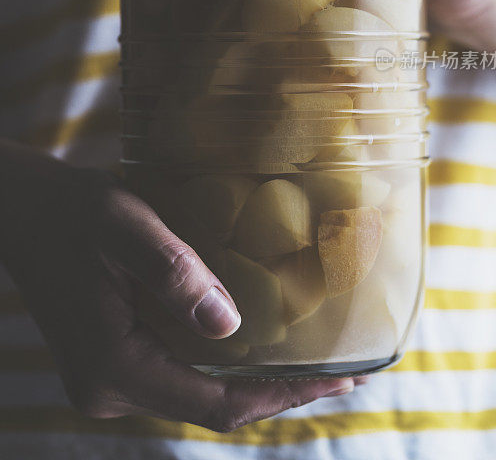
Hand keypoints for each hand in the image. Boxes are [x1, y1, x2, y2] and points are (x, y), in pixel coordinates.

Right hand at [0, 141, 357, 431]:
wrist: (25, 212)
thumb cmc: (72, 210)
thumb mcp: (125, 225)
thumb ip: (175, 274)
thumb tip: (232, 325)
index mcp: (115, 366)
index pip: (217, 401)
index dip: (283, 393)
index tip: (341, 376)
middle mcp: (111, 390)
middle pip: (213, 405)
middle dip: (280, 390)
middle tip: (345, 368)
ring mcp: (110, 382)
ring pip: (199, 391)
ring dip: (256, 378)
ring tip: (314, 359)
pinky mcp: (114, 364)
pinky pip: (182, 373)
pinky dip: (225, 364)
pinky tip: (260, 344)